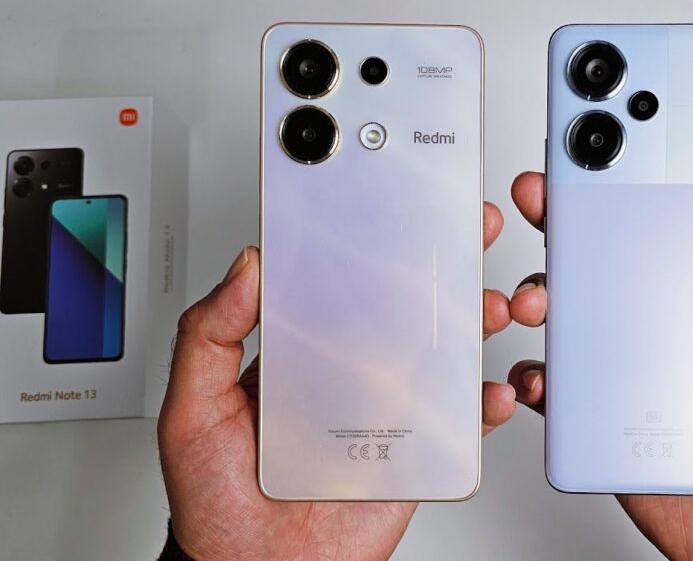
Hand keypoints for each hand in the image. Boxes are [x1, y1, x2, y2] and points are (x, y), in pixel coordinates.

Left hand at [157, 202, 516, 560]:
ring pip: (440, 355)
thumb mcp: (192, 408)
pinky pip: (458, 421)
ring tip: (489, 306)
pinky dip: (482, 403)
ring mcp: (385, 411)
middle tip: (466, 230)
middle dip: (444, 266)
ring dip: (474, 323)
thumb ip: (208, 335)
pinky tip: (489, 389)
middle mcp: (347, 373)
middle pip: (403, 308)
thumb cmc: (219, 499)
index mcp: (299, 352)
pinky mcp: (413, 452)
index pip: (340, 283)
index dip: (370, 243)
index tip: (394, 205)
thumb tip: (244, 267)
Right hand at [507, 171, 692, 559]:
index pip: (670, 233)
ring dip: (539, 294)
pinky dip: (535, 373)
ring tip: (538, 296)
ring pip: (570, 316)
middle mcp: (664, 330)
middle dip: (566, 222)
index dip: (636, 189)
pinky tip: (539, 370)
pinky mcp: (603, 418)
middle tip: (544, 195)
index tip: (611, 150)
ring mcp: (630, 372)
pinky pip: (557, 386)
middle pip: (606, 262)